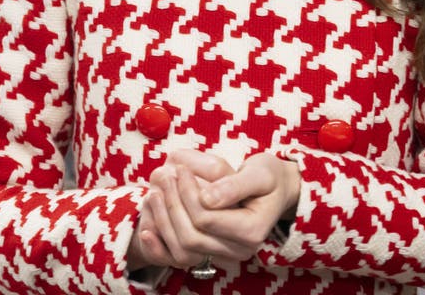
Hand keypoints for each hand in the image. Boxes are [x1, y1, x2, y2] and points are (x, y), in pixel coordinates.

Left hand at [142, 149, 300, 267]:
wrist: (276, 191)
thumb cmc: (268, 177)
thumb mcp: (259, 173)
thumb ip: (234, 185)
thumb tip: (207, 197)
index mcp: (251, 230)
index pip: (205, 218)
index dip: (187, 194)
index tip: (179, 169)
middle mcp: (240, 249)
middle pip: (191, 235)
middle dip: (172, 205)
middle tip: (163, 176)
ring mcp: (226, 254)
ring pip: (182, 247)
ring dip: (163, 219)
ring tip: (155, 189)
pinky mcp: (213, 252)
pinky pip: (181, 255)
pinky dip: (162, 241)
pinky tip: (148, 225)